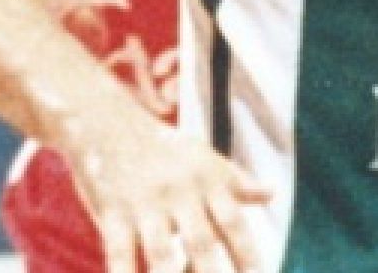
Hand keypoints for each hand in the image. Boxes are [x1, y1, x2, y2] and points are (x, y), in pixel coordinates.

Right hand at [66, 105, 268, 272]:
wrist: (106, 123)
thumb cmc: (162, 147)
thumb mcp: (203, 157)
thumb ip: (235, 181)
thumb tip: (271, 194)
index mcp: (207, 182)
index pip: (233, 222)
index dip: (247, 253)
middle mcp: (180, 195)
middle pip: (203, 242)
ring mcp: (145, 206)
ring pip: (162, 253)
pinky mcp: (111, 215)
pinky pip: (119, 254)